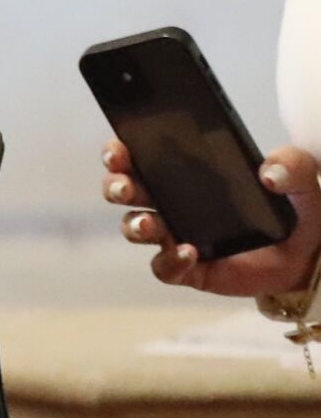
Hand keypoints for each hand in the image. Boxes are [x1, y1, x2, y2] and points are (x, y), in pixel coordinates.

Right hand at [103, 139, 320, 295]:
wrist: (309, 254)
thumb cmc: (296, 208)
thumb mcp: (303, 176)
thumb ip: (293, 163)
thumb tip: (269, 172)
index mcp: (188, 174)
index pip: (143, 159)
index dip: (121, 153)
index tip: (118, 149)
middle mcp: (173, 204)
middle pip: (128, 193)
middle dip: (116, 187)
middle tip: (125, 187)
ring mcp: (177, 237)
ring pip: (136, 229)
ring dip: (135, 225)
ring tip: (152, 225)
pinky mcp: (189, 268)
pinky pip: (164, 268)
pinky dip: (170, 261)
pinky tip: (188, 253)